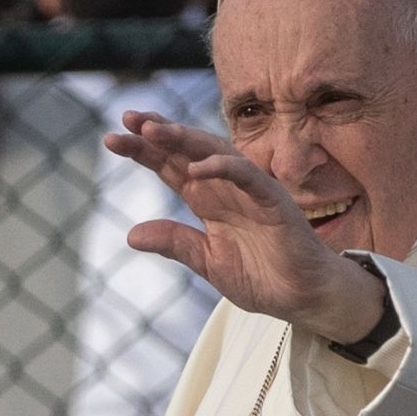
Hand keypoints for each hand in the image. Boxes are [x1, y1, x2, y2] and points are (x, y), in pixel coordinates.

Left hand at [104, 111, 385, 342]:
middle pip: (187, 151)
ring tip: (153, 130)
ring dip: (185, 139)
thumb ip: (176, 243)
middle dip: (158, 132)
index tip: (112, 139)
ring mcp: (251, 191)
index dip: (143, 151)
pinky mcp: (274, 202)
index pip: (171, 166)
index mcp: (208, 201)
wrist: (303, 298)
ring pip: (215, 153)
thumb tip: (130, 234)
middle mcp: (227, 189)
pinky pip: (248, 177)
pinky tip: (197, 168)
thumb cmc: (263, 277)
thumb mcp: (208, 262)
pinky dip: (224, 168)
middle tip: (127, 118)